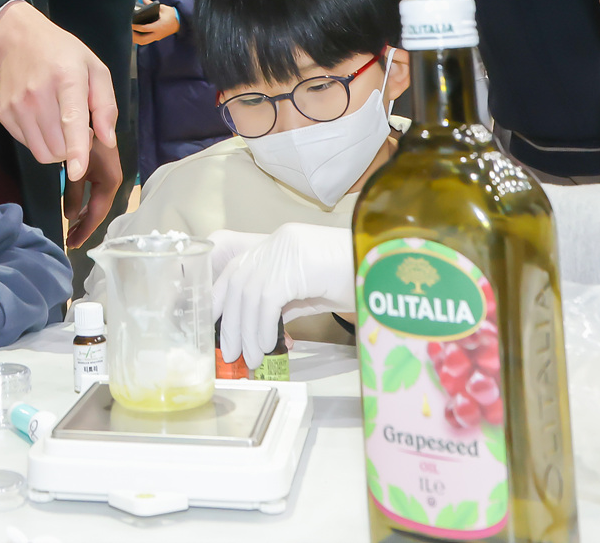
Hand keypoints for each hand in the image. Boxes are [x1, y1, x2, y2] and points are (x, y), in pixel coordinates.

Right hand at [0, 0, 116, 180]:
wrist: (18, 40)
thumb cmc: (63, 54)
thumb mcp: (95, 69)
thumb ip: (106, 105)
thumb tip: (107, 140)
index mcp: (66, 78)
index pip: (71, 119)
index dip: (76, 149)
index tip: (77, 172)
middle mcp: (38, 94)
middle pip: (59, 146)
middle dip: (74, 147)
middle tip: (78, 126)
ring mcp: (17, 106)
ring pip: (43, 153)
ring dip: (58, 148)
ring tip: (61, 124)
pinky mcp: (4, 115)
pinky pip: (29, 146)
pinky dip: (41, 141)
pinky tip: (44, 119)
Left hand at [64, 139, 123, 248]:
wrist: (93, 112)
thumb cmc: (85, 139)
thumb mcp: (77, 168)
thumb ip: (74, 192)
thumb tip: (71, 216)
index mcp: (110, 181)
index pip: (98, 213)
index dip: (85, 230)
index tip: (72, 244)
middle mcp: (112, 180)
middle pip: (99, 210)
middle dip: (85, 227)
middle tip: (69, 242)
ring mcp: (107, 174)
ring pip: (96, 202)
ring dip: (84, 217)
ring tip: (72, 231)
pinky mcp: (101, 169)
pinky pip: (94, 193)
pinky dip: (85, 205)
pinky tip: (77, 211)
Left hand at [131, 3, 179, 45]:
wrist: (181, 22)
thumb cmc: (172, 15)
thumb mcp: (163, 8)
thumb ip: (152, 4)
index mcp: (158, 26)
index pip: (145, 28)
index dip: (136, 27)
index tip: (130, 24)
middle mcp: (157, 34)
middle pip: (143, 39)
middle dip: (134, 37)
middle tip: (127, 31)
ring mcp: (157, 37)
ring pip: (144, 42)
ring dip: (136, 39)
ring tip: (129, 34)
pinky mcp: (157, 37)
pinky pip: (146, 41)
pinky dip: (139, 39)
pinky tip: (134, 35)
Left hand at [210, 223, 354, 367]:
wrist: (385, 269)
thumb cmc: (353, 280)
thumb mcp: (308, 291)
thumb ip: (281, 301)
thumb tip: (256, 328)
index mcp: (277, 244)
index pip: (236, 269)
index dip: (220, 298)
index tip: (214, 325)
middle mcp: (277, 242)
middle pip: (237, 282)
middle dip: (229, 320)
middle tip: (230, 351)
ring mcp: (285, 250)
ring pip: (249, 295)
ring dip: (246, 331)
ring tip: (250, 357)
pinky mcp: (294, 265)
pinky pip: (267, 301)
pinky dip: (262, 327)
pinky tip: (267, 346)